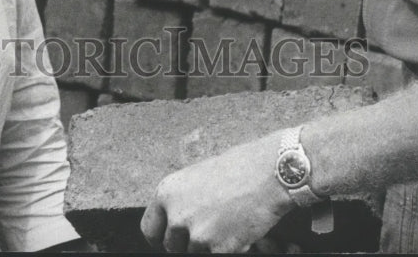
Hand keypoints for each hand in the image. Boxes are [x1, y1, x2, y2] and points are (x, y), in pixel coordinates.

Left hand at [141, 132, 292, 251]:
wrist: (267, 172)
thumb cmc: (236, 168)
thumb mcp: (197, 177)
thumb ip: (181, 200)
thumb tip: (175, 221)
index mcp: (167, 192)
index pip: (150, 229)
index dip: (163, 235)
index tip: (173, 237)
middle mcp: (176, 215)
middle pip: (171, 246)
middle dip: (187, 242)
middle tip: (208, 227)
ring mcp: (196, 235)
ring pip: (195, 252)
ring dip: (208, 245)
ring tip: (227, 222)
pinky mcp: (217, 249)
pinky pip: (216, 255)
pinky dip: (227, 248)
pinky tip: (238, 228)